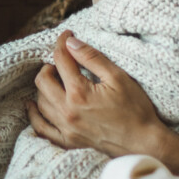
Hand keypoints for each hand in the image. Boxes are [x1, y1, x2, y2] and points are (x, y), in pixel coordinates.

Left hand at [27, 31, 178, 178]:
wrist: (144, 143)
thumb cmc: (135, 110)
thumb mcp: (118, 77)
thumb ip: (92, 58)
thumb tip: (71, 42)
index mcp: (79, 93)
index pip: (61, 60)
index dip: (62, 43)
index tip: (67, 35)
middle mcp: (67, 111)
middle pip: (42, 80)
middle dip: (49, 65)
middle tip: (62, 62)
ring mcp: (66, 129)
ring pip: (40, 103)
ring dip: (43, 88)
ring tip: (55, 80)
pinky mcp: (68, 142)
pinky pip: (42, 129)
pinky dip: (35, 116)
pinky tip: (33, 106)